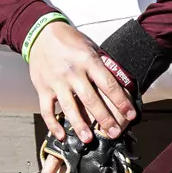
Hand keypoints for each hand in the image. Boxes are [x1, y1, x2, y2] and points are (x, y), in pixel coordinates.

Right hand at [27, 21, 136, 172]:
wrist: (41, 33)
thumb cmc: (71, 41)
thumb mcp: (90, 47)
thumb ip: (101, 66)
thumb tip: (120, 85)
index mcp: (88, 60)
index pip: (109, 85)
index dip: (121, 102)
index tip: (131, 115)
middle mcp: (72, 72)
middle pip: (91, 100)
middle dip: (104, 119)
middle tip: (115, 133)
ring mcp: (56, 81)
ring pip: (69, 108)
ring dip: (80, 126)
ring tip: (89, 139)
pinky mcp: (42, 88)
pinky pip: (47, 110)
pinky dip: (53, 125)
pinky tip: (62, 136)